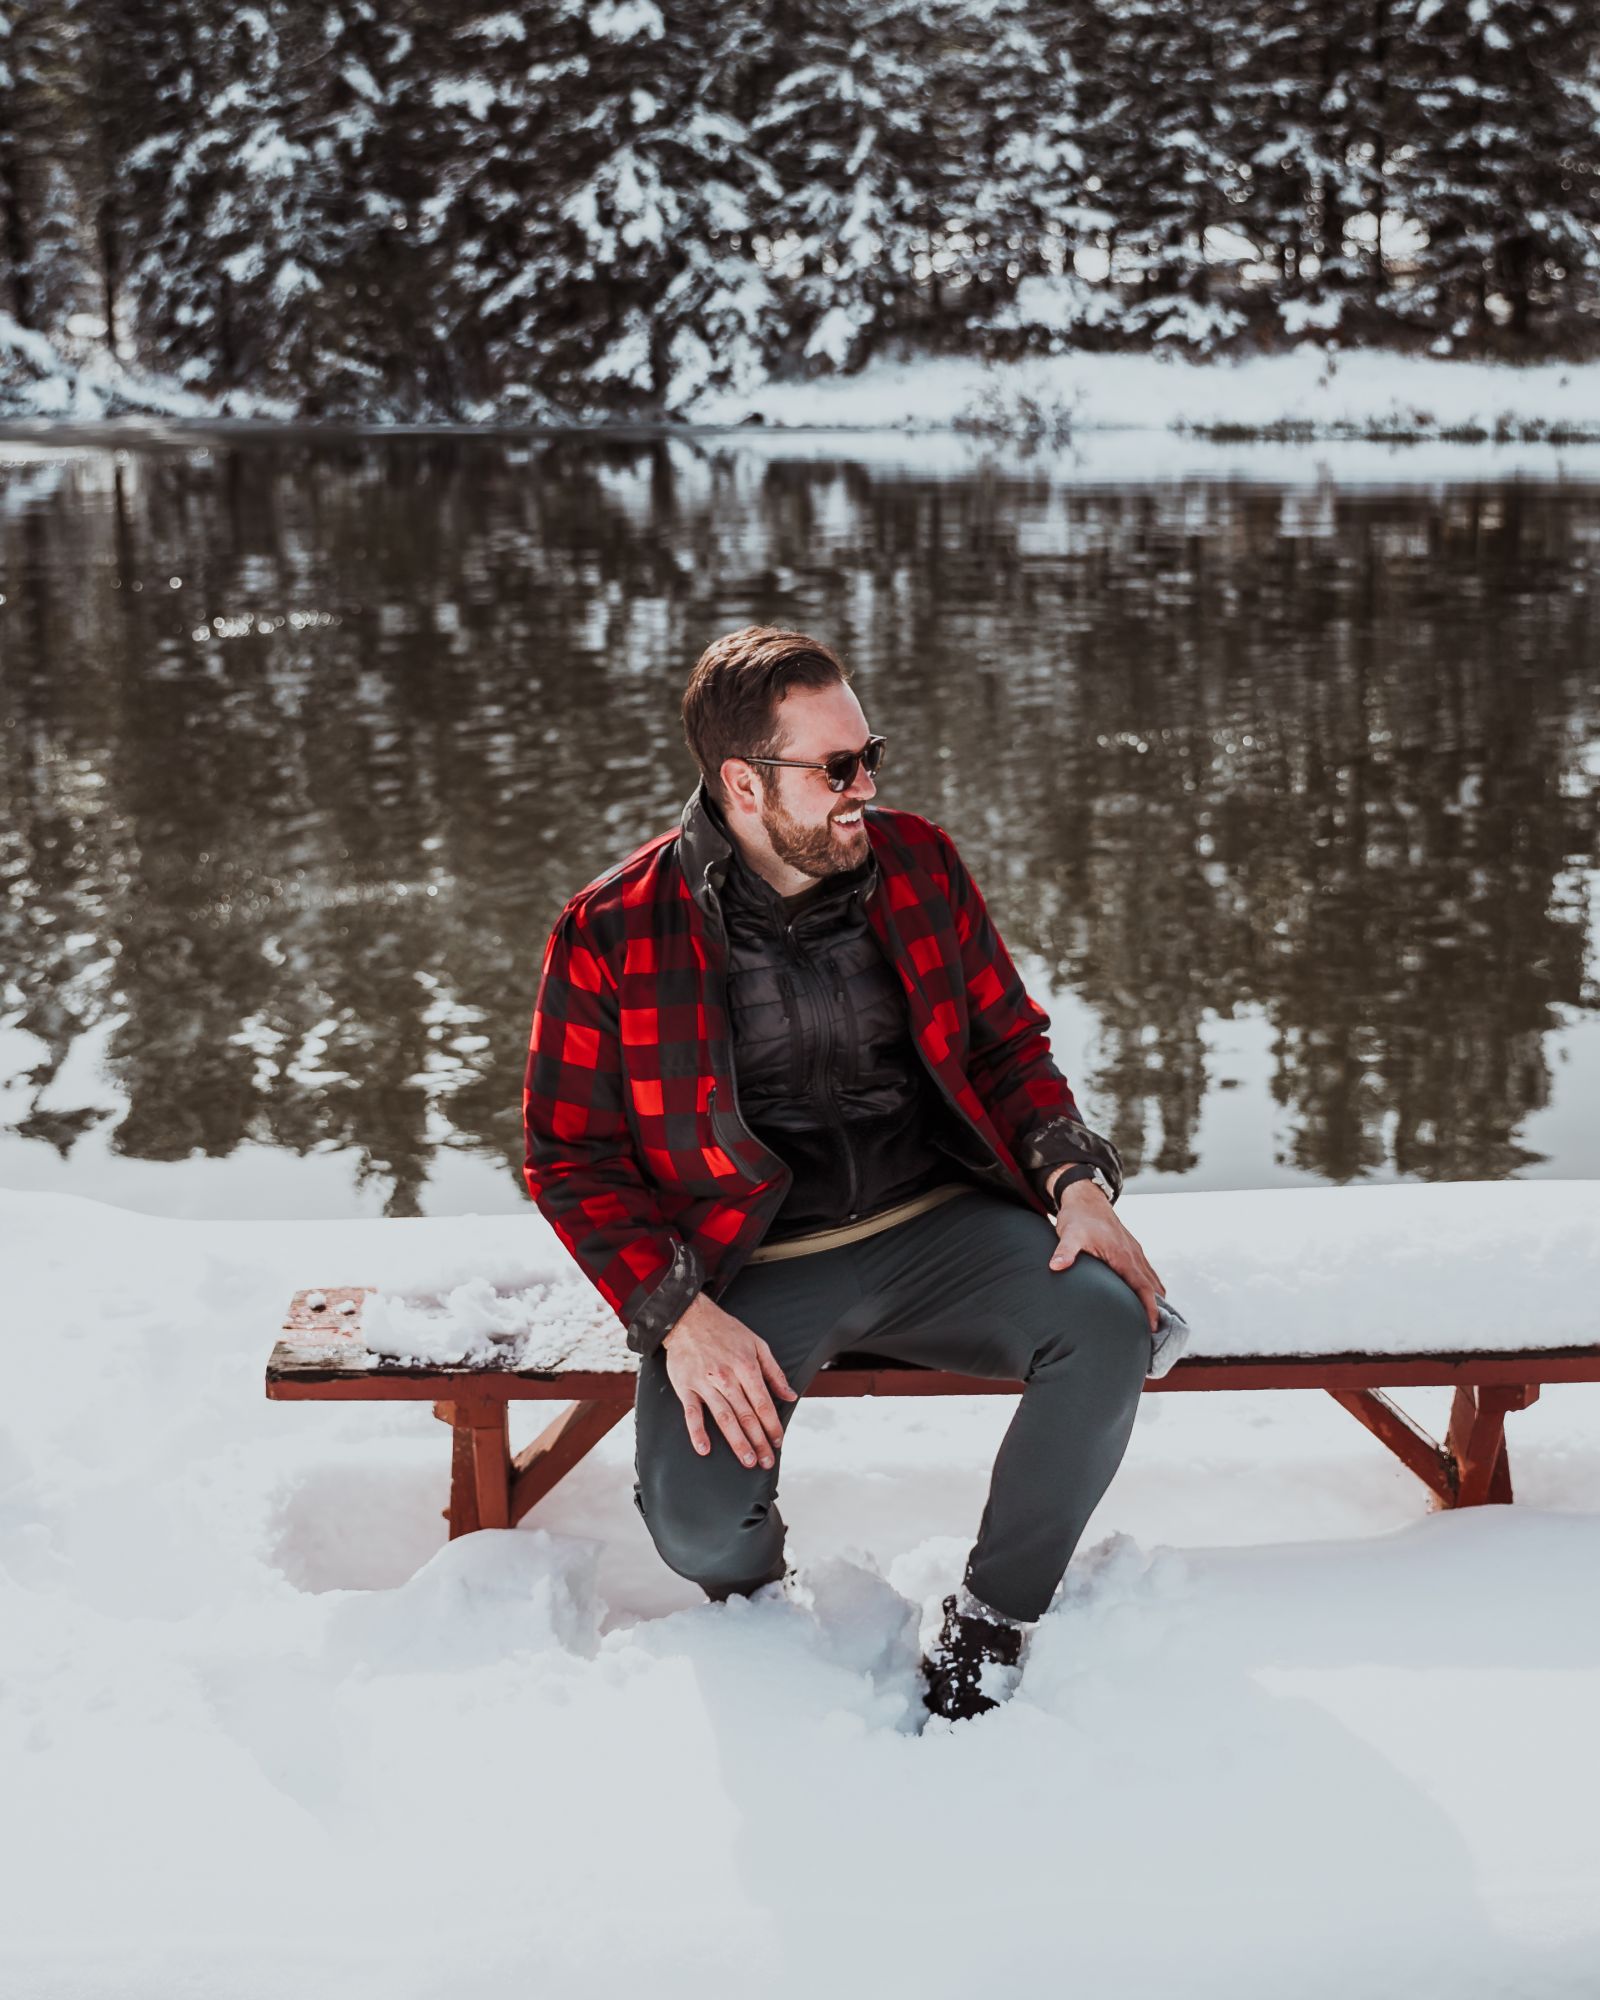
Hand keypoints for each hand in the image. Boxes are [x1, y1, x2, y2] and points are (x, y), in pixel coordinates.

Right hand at [660, 1292, 798, 1467]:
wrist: (689, 1317)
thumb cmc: (725, 1330)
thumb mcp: (757, 1344)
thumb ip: (774, 1372)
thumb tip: (789, 1395)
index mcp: (747, 1367)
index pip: (763, 1404)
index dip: (772, 1426)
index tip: (778, 1443)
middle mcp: (727, 1377)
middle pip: (746, 1416)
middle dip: (759, 1441)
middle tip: (766, 1462)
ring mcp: (705, 1383)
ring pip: (724, 1418)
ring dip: (737, 1442)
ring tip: (747, 1461)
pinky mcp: (686, 1386)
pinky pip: (692, 1413)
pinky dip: (697, 1432)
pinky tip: (704, 1449)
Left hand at [1047, 1179, 1164, 1334]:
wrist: (1085, 1198)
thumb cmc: (1077, 1217)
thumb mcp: (1069, 1233)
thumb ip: (1065, 1251)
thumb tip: (1056, 1266)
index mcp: (1123, 1256)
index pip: (1143, 1287)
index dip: (1150, 1308)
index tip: (1154, 1327)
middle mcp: (1133, 1255)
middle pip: (1153, 1287)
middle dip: (1158, 1310)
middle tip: (1156, 1335)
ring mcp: (1133, 1251)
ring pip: (1152, 1279)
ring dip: (1155, 1299)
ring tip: (1155, 1323)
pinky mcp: (1130, 1249)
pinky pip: (1146, 1272)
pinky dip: (1151, 1287)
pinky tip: (1145, 1298)